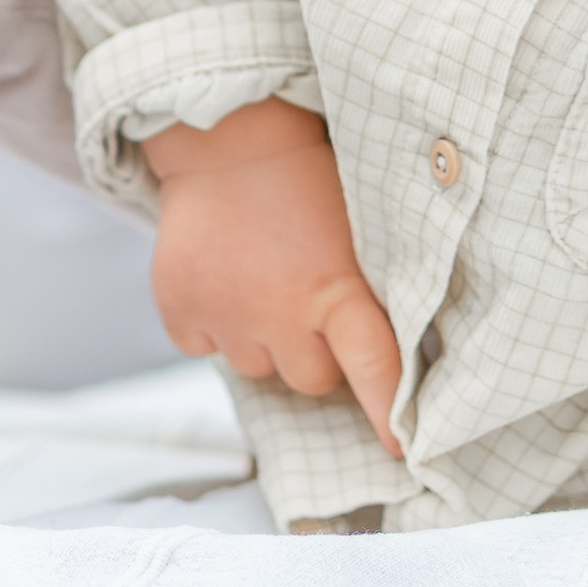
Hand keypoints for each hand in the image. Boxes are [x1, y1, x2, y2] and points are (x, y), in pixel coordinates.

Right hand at [144, 98, 401, 453]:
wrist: (229, 136)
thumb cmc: (311, 179)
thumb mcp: (362, 228)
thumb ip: (377, 290)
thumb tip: (409, 355)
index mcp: (337, 289)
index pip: (374, 369)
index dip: (388, 414)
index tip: (401, 450)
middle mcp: (279, 313)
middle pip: (312, 381)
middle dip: (316, 352)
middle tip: (309, 300)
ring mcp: (223, 316)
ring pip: (257, 369)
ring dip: (264, 339)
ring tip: (263, 278)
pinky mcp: (178, 311)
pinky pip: (204, 348)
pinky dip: (213, 324)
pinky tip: (223, 277)